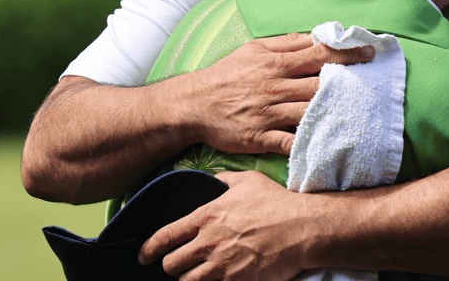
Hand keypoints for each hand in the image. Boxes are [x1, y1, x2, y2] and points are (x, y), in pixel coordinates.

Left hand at [139, 170, 315, 280]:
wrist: (304, 228)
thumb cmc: (277, 203)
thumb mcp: (248, 181)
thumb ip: (223, 180)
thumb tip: (211, 178)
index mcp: (207, 217)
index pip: (164, 237)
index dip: (149, 249)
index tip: (144, 255)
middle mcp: (209, 243)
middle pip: (172, 265)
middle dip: (173, 266)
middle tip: (180, 264)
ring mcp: (222, 266)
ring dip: (191, 278)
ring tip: (200, 274)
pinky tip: (219, 279)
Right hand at [180, 33, 374, 154]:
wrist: (193, 104)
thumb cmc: (226, 74)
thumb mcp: (253, 49)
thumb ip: (285, 43)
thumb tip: (313, 37)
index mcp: (276, 64)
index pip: (319, 55)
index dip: (347, 53)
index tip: (370, 53)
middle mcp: (276, 88)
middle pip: (320, 85)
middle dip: (349, 84)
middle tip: (375, 85)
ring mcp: (269, 114)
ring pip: (310, 113)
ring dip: (335, 113)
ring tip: (362, 115)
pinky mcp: (261, 138)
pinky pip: (290, 143)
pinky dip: (308, 144)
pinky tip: (330, 146)